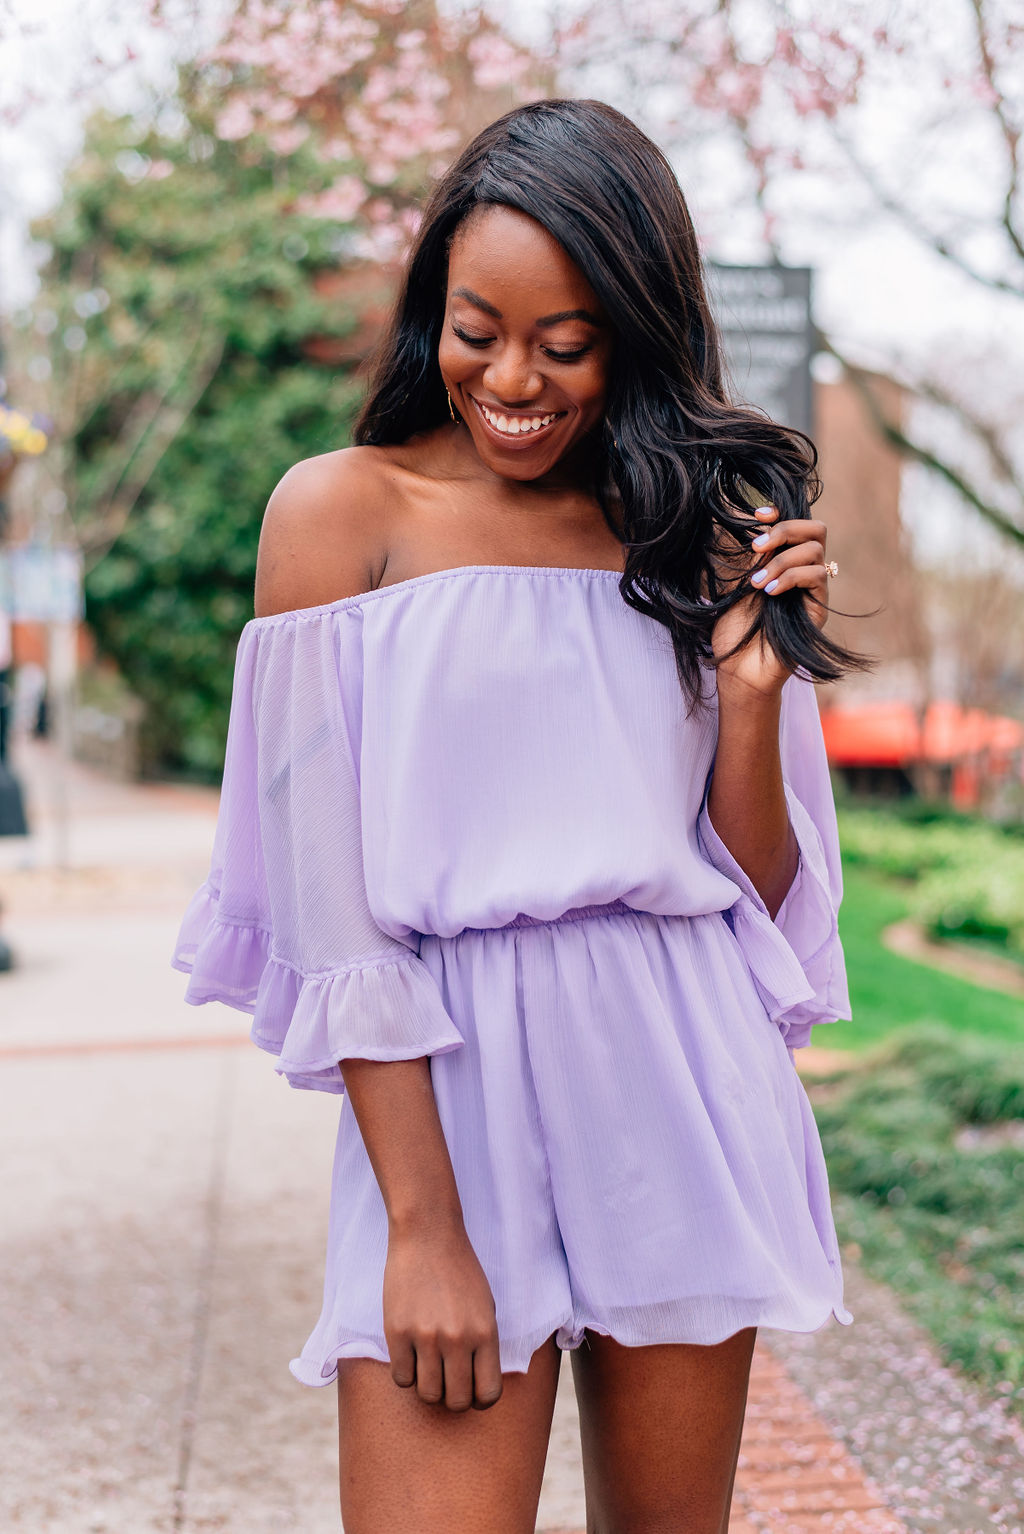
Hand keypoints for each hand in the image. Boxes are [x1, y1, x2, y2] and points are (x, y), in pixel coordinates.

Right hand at [383, 1218, 502, 1412]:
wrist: (427, 1236)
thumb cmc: (460, 1270)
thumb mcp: (486, 1306)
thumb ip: (483, 1344)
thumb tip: (477, 1384)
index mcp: (485, 1332)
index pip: (489, 1393)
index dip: (480, 1401)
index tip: (472, 1392)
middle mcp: (457, 1339)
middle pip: (457, 1401)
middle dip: (453, 1397)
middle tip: (447, 1380)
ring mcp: (426, 1337)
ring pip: (429, 1394)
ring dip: (429, 1387)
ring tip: (428, 1366)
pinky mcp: (398, 1332)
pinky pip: (402, 1378)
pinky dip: (406, 1374)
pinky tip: (410, 1355)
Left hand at [712, 504, 830, 695]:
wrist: (739, 669)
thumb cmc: (732, 630)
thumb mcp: (730, 584)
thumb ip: (741, 556)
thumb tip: (742, 522)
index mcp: (783, 561)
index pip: (795, 524)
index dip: (780, 512)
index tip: (755, 516)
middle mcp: (802, 572)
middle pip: (816, 529)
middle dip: (785, 529)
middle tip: (756, 546)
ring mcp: (813, 590)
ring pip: (815, 550)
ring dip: (781, 560)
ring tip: (756, 583)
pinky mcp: (819, 608)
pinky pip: (816, 576)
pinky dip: (791, 577)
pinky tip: (769, 592)